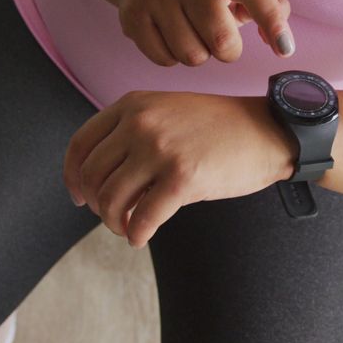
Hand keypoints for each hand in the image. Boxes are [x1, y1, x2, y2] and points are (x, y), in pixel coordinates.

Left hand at [62, 91, 297, 247]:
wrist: (268, 131)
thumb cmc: (220, 128)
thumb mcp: (168, 112)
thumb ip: (134, 131)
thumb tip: (102, 177)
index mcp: (133, 105)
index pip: (80, 145)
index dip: (73, 177)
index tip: (79, 196)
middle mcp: (141, 124)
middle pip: (92, 176)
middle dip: (97, 205)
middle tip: (113, 217)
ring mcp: (160, 150)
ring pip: (112, 200)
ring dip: (115, 223)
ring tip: (129, 228)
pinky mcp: (182, 178)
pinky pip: (142, 218)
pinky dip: (137, 234)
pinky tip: (142, 236)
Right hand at [114, 0, 294, 66]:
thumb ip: (266, 3)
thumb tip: (281, 41)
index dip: (271, 20)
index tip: (285, 50)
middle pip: (221, 39)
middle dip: (229, 51)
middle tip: (221, 39)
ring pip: (193, 56)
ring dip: (199, 54)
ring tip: (191, 33)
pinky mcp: (132, 17)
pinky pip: (166, 60)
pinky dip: (173, 57)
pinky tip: (169, 36)